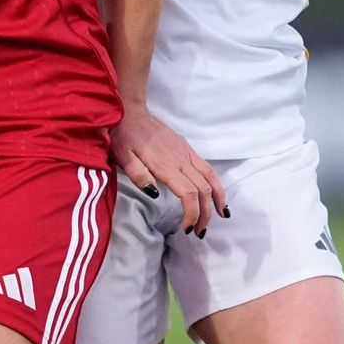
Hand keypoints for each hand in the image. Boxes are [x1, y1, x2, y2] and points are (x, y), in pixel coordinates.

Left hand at [109, 106, 227, 235]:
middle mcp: (180, 159)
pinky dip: (216, 184)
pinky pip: (207, 168)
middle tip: (200, 232)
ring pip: (211, 178)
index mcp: (165, 165)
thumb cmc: (123, 136)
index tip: (187, 228)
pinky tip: (217, 195)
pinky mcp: (187, 149)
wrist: (130, 111)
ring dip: (218, 199)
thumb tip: (155, 194)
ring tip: (220, 216)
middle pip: (203, 190)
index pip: (188, 193)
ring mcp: (186, 153)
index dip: (192, 213)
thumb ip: (138, 174)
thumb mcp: (122, 156)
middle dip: (206, 214)